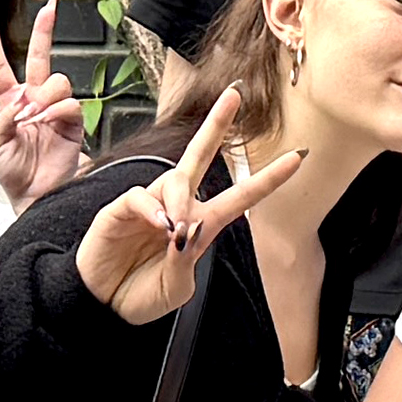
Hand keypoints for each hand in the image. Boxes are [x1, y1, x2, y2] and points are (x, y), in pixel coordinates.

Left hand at [0, 2, 96, 207]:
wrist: (35, 195)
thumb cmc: (14, 173)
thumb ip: (4, 120)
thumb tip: (21, 102)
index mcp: (11, 102)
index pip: (0, 66)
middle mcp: (34, 99)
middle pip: (40, 56)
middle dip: (45, 29)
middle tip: (51, 6)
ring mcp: (55, 108)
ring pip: (57, 80)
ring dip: (43, 96)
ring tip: (34, 118)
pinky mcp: (73, 121)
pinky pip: (69, 103)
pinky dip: (56, 111)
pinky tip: (48, 122)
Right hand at [72, 109, 300, 323]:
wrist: (103, 308)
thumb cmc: (141, 295)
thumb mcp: (176, 288)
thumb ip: (185, 259)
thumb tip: (184, 227)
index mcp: (201, 226)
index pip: (240, 196)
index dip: (268, 178)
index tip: (298, 157)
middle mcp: (177, 207)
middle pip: (200, 156)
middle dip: (217, 125)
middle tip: (235, 94)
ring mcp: (149, 205)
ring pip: (175, 179)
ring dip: (181, 200)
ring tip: (174, 229)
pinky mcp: (120, 210)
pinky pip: (140, 196)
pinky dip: (152, 208)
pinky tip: (160, 223)